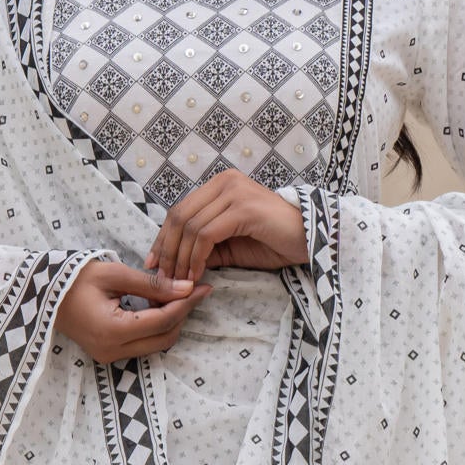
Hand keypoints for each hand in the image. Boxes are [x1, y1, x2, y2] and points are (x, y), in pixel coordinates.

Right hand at [56, 257, 204, 365]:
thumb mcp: (114, 274)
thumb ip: (152, 284)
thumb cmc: (73, 278)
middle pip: (164, 338)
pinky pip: (142, 345)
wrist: (41, 293)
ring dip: (171, 322)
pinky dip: (156, 327)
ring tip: (177, 295)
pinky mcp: (107, 354)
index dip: (186, 303)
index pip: (163, 320)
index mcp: (113, 330)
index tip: (202, 286)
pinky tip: (159, 306)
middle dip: (182, 314)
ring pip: (156, 344)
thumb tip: (186, 288)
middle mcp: (112, 350)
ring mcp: (109, 356)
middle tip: (193, 290)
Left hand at [147, 173, 309, 284]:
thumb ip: (203, 248)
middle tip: (163, 278)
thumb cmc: (273, 243)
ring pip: (190, 226)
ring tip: (180, 282)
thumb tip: (172, 264)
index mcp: (220, 185)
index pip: (180, 210)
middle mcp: (225, 182)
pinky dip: (196, 257)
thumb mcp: (229, 246)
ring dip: (181, 258)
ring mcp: (234, 192)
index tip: (153, 263)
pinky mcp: (243, 208)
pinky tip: (196, 275)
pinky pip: (206, 235)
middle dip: (167, 250)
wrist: (311, 241)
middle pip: (180, 216)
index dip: (162, 238)